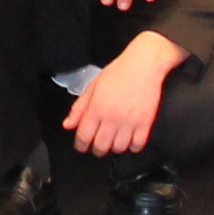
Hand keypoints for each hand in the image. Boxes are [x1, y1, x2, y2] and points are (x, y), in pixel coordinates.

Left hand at [65, 34, 182, 155]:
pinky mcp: (145, 123)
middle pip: (101, 146)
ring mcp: (129, 122)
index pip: (84, 136)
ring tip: (114, 142)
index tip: (82, 146)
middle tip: (98, 146)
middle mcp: (111, 118)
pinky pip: (138, 145)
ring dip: (115, 148)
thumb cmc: (118, 73)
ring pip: (119, 148)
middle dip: (97, 150)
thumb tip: (68, 125)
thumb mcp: (93, 86)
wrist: (143, 64)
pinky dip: (133, 147)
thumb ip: (79, 108)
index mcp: (96, 108)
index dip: (81, 145)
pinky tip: (130, 141)